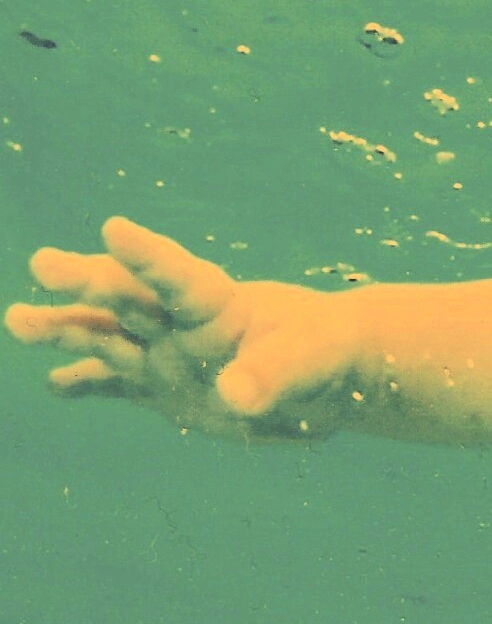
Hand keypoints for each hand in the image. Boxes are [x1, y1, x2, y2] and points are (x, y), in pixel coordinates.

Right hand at [6, 216, 363, 442]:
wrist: (329, 376)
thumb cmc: (327, 351)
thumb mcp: (312, 361)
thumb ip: (273, 375)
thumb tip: (235, 396)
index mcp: (220, 302)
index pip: (179, 275)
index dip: (147, 254)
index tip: (114, 228)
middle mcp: (181, 323)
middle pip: (128, 298)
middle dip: (86, 280)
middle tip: (44, 263)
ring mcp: (166, 354)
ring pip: (106, 338)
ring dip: (64, 329)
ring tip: (18, 320)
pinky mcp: (163, 389)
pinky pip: (116, 384)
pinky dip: (87, 385)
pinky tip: (55, 386)